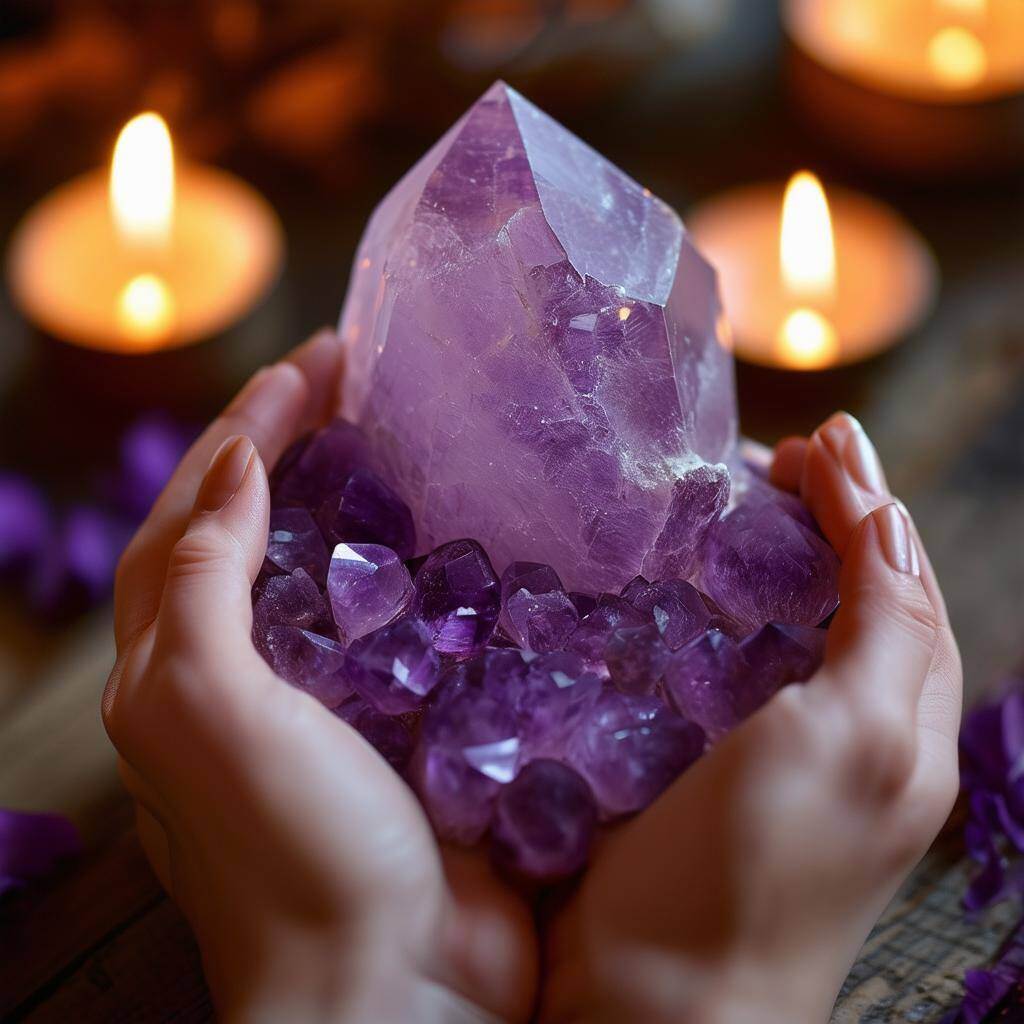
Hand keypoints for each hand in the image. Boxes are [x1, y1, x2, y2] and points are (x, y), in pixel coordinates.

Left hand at [102, 330, 536, 1022]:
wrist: (394, 990)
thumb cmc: (288, 854)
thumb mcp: (206, 710)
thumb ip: (200, 584)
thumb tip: (226, 466)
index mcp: (180, 665)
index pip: (202, 509)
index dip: (252, 426)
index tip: (316, 362)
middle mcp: (247, 673)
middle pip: (261, 526)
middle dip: (299, 443)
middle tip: (361, 377)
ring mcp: (330, 698)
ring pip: (335, 566)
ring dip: (360, 495)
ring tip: (405, 432)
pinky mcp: (405, 721)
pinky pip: (409, 620)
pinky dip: (422, 565)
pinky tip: (460, 531)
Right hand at [541, 413, 962, 1023]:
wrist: (661, 1001)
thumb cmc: (760, 873)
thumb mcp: (854, 741)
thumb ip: (886, 632)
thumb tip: (888, 524)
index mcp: (904, 720)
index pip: (900, 581)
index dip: (866, 504)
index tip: (819, 440)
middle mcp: (852, 730)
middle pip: (852, 596)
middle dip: (826, 517)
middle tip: (774, 459)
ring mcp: (779, 748)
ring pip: (791, 625)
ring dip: (773, 553)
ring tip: (735, 499)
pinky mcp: (710, 761)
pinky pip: (730, 663)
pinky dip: (721, 608)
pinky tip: (688, 585)